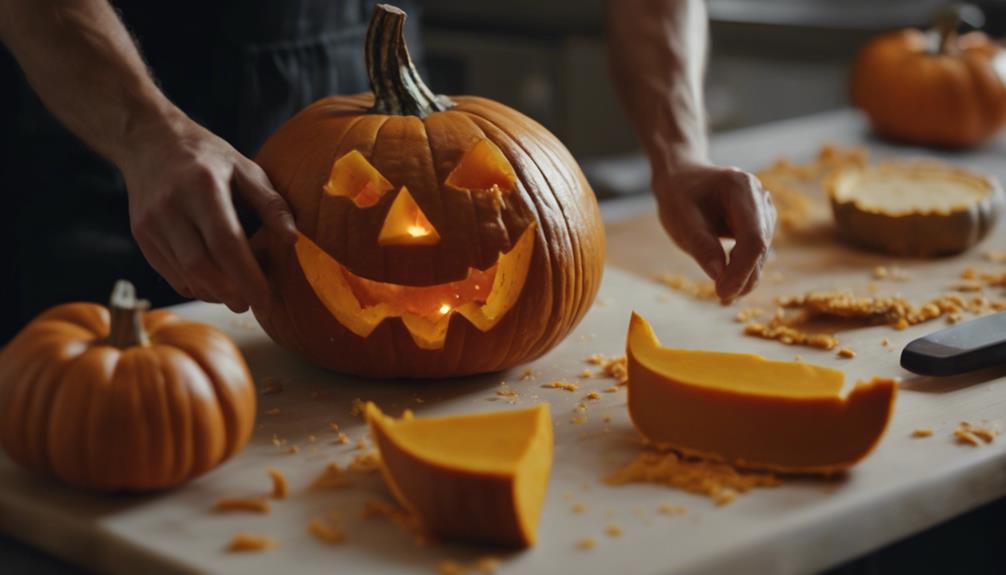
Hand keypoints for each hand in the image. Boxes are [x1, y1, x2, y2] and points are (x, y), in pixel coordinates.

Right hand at [118, 115, 297, 312]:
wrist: (150, 142)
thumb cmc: (207, 157)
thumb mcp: (245, 169)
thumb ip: (271, 204)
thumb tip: (294, 239)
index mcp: (202, 186)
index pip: (225, 242)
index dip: (247, 275)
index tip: (267, 298)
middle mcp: (171, 206)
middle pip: (201, 265)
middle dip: (231, 293)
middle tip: (254, 305)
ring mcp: (151, 224)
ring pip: (185, 275)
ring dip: (215, 294)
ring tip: (238, 296)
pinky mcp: (141, 236)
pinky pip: (171, 274)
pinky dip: (197, 287)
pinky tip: (216, 287)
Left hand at [653, 162, 776, 303]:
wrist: (682, 179)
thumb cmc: (679, 196)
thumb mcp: (681, 220)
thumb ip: (701, 246)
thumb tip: (720, 276)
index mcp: (742, 188)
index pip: (752, 236)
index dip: (742, 269)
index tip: (724, 292)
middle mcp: (760, 197)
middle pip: (760, 245)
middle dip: (744, 275)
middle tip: (722, 298)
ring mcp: (763, 210)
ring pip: (761, 252)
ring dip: (745, 274)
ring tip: (722, 291)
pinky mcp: (760, 223)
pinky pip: (756, 251)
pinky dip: (743, 267)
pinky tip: (728, 279)